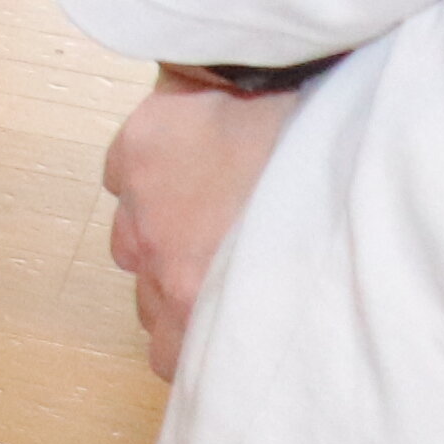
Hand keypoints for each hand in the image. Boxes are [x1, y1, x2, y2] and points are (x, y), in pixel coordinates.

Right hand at [101, 74, 312, 380]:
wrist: (293, 83)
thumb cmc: (321, 179)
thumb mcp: (312, 263)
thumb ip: (271, 305)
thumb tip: (289, 343)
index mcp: (199, 291)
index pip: (168, 360)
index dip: (195, 352)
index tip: (222, 341)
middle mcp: (158, 256)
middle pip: (149, 308)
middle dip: (182, 299)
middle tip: (227, 275)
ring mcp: (139, 202)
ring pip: (131, 250)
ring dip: (159, 245)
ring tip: (206, 222)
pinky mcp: (131, 152)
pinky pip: (122, 186)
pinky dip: (144, 186)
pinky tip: (184, 172)